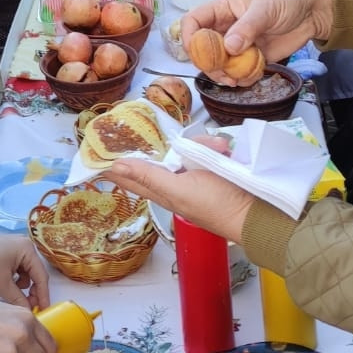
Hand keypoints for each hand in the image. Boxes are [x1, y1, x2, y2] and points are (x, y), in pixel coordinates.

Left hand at [0, 232, 50, 311]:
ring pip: (25, 274)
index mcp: (28, 250)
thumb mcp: (1, 284)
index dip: (43, 296)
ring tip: (12, 297)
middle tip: (28, 307)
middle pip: (35, 275)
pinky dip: (13, 281)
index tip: (43, 311)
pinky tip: (5, 287)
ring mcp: (16, 249)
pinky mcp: (7, 253)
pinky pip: (16, 271)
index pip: (41, 276)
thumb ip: (18, 299)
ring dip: (21, 287)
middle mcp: (25, 247)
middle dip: (31, 292)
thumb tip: (29, 312)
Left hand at [105, 155, 254, 245]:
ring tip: (221, 149)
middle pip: (163, 154)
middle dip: (176, 144)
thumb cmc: (217, 205)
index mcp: (162, 191)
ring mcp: (193, 175)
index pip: (129, 176)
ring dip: (202, 145)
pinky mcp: (211, 168)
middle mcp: (174, 182)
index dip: (112, 165)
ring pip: (186, 148)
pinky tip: (225, 149)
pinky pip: (206, 150)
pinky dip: (215, 148)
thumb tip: (115, 168)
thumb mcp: (179, 190)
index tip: (93, 152)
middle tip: (188, 139)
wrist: (258, 213)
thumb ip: (148, 177)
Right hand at [179, 0, 334, 78]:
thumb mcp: (265, 7)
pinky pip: (240, 71)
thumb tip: (229, 47)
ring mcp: (240, 44)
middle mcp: (227, 27)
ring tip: (236, 80)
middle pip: (203, 48)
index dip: (189, 37)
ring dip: (224, 74)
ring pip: (220, 63)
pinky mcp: (254, 57)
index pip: (193, 21)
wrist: (315, 9)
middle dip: (208, 63)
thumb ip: (247, 27)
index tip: (197, 53)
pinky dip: (242, 78)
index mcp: (223, 8)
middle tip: (221, 73)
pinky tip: (251, 77)